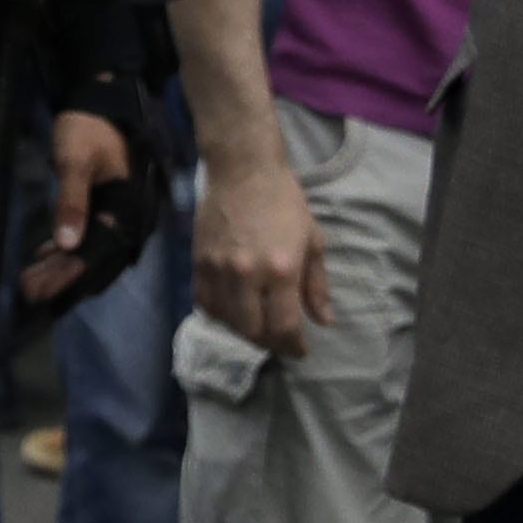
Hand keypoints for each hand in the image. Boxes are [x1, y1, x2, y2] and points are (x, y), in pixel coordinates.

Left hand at [23, 109, 139, 307]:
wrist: (100, 105)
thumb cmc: (88, 130)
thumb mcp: (75, 162)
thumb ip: (72, 201)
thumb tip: (68, 245)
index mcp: (127, 208)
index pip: (98, 252)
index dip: (69, 275)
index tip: (42, 292)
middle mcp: (127, 217)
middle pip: (94, 259)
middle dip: (62, 279)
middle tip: (28, 293)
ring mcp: (116, 213)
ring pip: (89, 250)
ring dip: (60, 267)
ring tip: (28, 281)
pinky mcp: (103, 208)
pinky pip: (87, 238)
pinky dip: (64, 250)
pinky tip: (42, 258)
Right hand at [189, 141, 329, 354]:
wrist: (244, 171)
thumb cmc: (285, 203)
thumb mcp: (312, 241)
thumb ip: (316, 285)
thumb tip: (323, 321)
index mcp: (282, 269)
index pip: (285, 325)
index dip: (293, 346)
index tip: (300, 350)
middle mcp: (248, 274)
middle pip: (253, 330)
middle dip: (269, 342)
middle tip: (278, 339)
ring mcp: (219, 269)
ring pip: (226, 321)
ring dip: (243, 331)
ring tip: (256, 326)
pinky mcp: (198, 262)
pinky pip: (204, 303)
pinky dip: (219, 314)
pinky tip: (232, 311)